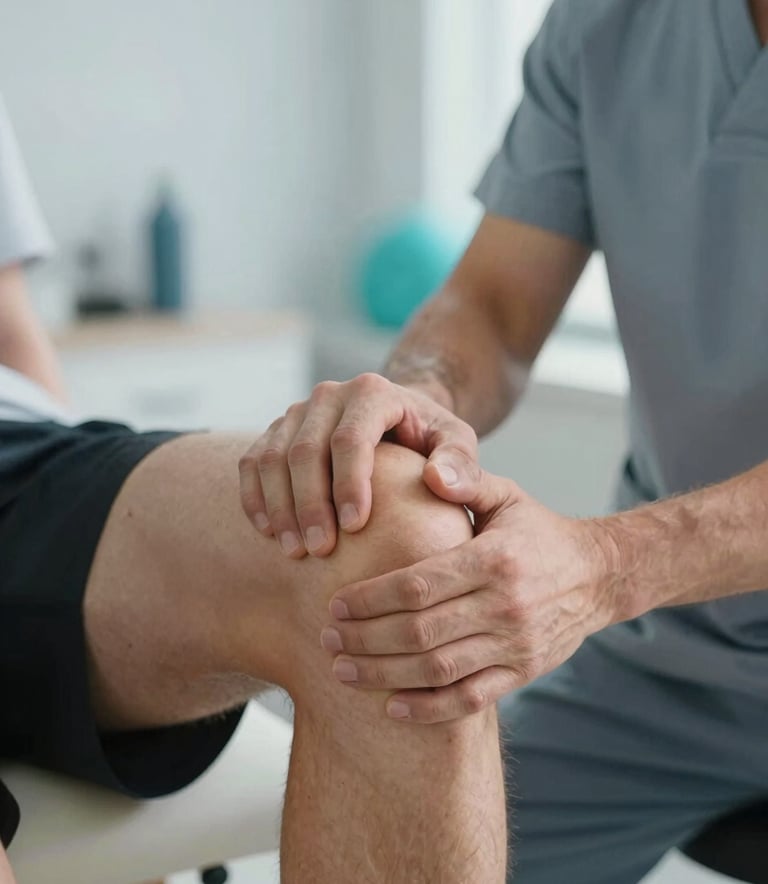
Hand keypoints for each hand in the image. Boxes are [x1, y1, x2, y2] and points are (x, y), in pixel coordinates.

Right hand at [238, 373, 477, 558]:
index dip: (348, 483)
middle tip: (319, 551)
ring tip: (294, 551)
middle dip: (309, 504)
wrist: (398, 420)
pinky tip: (268, 533)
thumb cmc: (429, 439)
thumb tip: (439, 482)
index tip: (354, 528)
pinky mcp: (276, 431)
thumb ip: (460, 462)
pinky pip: (252, 463)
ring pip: (272, 458)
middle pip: (305, 450)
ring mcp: (297, 412)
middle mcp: (329, 395)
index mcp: (372, 392)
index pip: (350, 438)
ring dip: (280, 507)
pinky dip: (255, 498)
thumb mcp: (457, 443)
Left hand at [321, 458, 619, 722]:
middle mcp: (505, 605)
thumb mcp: (506, 495)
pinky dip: (429, 709)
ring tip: (342, 671)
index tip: (333, 605)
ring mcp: (516, 645)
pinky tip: (391, 707)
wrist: (598, 575)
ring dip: (384, 676)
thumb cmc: (536, 531)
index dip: (370, 599)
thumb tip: (429, 468)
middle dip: (365, 640)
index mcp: (494, 559)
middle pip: (420, 633)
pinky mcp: (523, 672)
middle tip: (327, 640)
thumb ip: (466, 480)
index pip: (418, 585)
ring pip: (439, 671)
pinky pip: (470, 700)